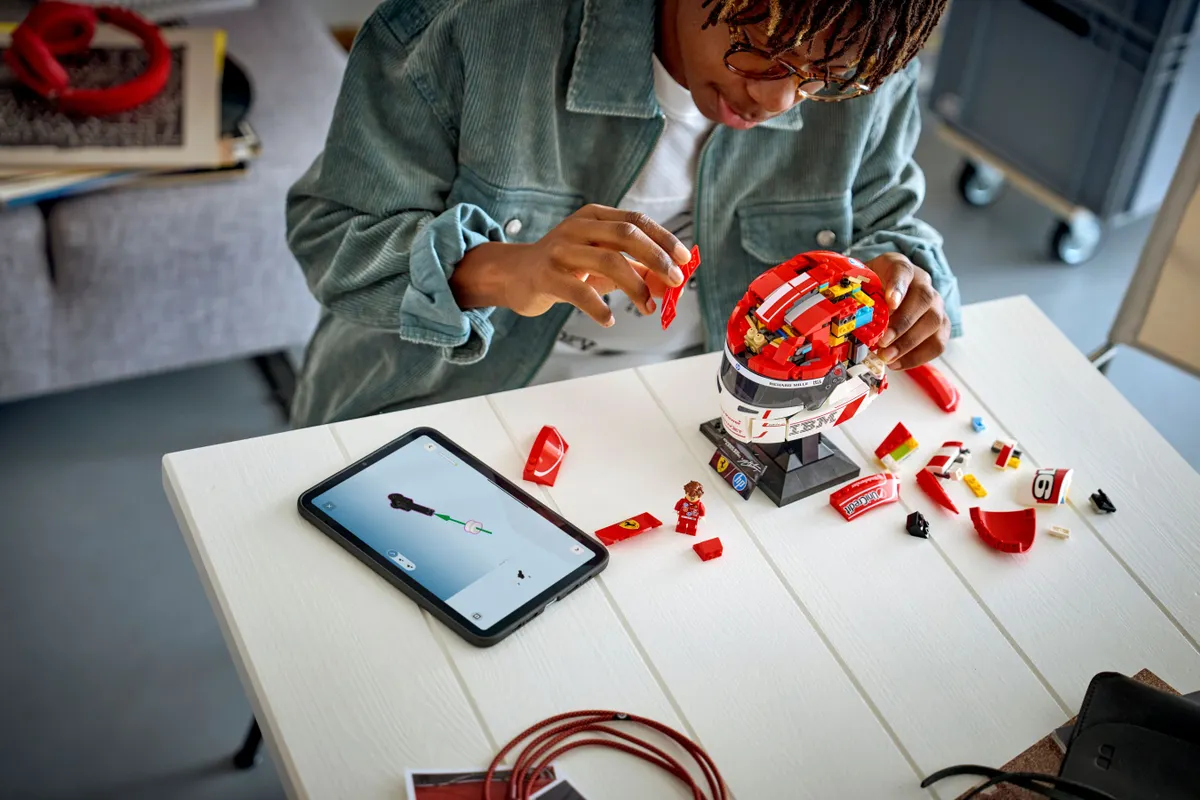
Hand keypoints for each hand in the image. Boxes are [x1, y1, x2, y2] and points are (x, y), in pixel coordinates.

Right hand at [451, 204, 690, 325]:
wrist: (514, 275)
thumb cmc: (563, 267)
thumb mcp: (598, 262)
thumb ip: (632, 269)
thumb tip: (667, 282)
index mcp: (593, 217)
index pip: (636, 221)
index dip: (663, 239)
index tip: (685, 259)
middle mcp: (577, 228)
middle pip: (626, 235)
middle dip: (656, 258)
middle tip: (676, 281)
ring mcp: (560, 250)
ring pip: (608, 261)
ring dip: (635, 286)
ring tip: (648, 307)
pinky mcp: (546, 276)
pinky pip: (578, 291)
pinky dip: (599, 307)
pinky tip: (610, 319)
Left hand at [864, 253, 949, 369]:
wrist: (887, 292)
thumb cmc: (871, 290)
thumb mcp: (859, 285)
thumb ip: (854, 294)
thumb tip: (838, 313)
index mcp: (899, 267)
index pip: (902, 270)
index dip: (898, 286)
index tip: (890, 302)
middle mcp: (923, 283)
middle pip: (923, 299)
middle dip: (902, 323)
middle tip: (882, 342)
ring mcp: (936, 304)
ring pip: (934, 321)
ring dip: (909, 343)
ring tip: (886, 356)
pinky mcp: (941, 326)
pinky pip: (938, 343)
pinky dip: (917, 357)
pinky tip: (896, 363)